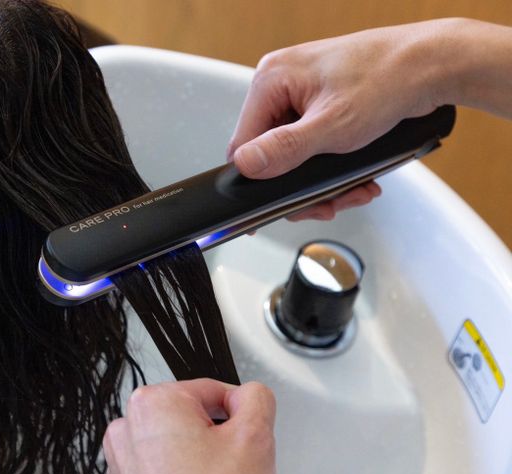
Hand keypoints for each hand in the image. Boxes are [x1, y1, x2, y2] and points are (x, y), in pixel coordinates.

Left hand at [103, 379, 276, 473]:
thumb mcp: (254, 438)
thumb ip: (256, 399)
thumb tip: (249, 395)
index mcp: (153, 403)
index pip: (211, 389)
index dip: (239, 413)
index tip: (249, 434)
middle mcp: (128, 429)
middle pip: (192, 417)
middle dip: (217, 439)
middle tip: (234, 467)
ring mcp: (123, 462)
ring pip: (178, 445)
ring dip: (200, 460)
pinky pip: (163, 471)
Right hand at [228, 20, 453, 219]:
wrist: (432, 65)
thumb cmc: (388, 80)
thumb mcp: (332, 126)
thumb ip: (284, 149)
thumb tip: (246, 164)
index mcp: (272, 79)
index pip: (244, 142)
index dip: (260, 179)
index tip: (278, 205)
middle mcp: (282, 83)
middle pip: (271, 153)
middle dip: (302, 186)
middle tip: (327, 204)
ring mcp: (302, 94)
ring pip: (295, 154)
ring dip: (323, 181)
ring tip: (353, 192)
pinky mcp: (321, 103)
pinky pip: (314, 144)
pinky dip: (333, 166)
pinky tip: (357, 178)